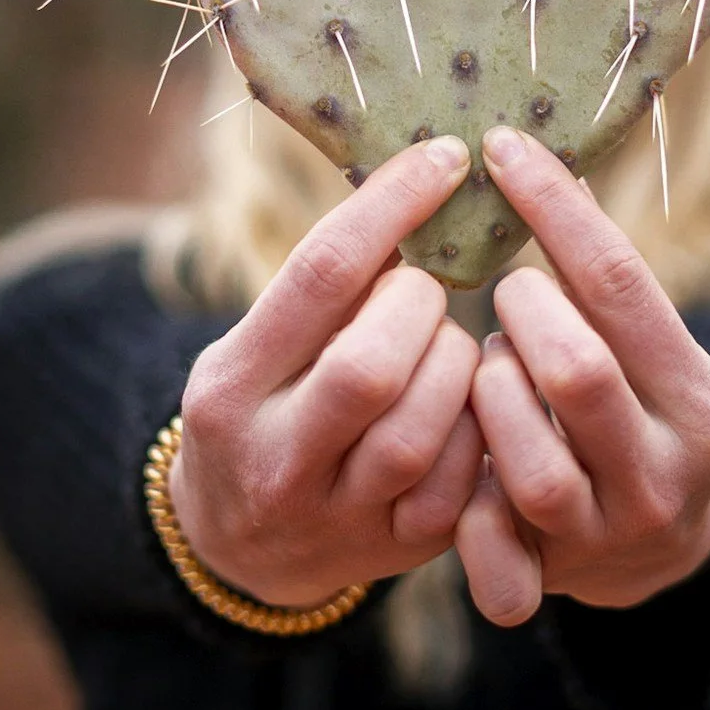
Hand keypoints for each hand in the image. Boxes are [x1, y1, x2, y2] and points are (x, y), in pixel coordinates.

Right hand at [171, 135, 484, 606]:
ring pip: (422, 430)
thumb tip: (418, 187)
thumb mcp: (254, 349)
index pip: (319, 277)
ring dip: (454, 366)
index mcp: (229, 390)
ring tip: (443, 348)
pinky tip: (468, 403)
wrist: (240, 550)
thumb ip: (323, 292)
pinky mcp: (398, 550)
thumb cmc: (262, 411)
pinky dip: (479, 427)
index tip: (444, 159)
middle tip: (424, 291)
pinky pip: (462, 482)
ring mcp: (337, 517)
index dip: (392, 207)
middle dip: (419, 307)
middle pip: (371, 367)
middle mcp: (274, 461)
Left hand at [455, 126, 709, 625]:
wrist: (660, 547)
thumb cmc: (636, 407)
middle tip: (505, 293)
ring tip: (490, 372)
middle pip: (575, 371)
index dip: (553, 208)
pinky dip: (465, 508)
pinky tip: (460, 460)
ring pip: (527, 463)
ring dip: (489, 399)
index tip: (500, 149)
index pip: (619, 283)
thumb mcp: (651, 352)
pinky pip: (494, 551)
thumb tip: (530, 158)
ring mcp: (610, 534)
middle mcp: (666, 472)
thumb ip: (603, 291)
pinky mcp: (554, 579)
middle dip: (520, 316)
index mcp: (700, 400)